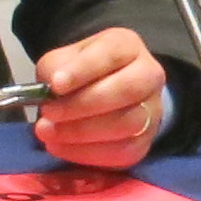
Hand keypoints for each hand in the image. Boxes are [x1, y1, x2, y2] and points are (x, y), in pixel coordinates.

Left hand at [32, 27, 168, 171]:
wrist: (104, 93)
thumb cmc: (80, 74)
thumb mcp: (62, 61)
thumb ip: (55, 70)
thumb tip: (51, 92)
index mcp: (127, 46)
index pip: (111, 53)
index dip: (83, 70)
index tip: (56, 84)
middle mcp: (149, 75)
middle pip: (126, 90)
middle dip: (82, 105)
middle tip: (48, 113)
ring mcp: (152, 110)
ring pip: (128, 125)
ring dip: (82, 132)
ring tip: (48, 132)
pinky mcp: (145, 141)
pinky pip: (122, 152)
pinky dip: (86, 153)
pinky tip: (60, 146)